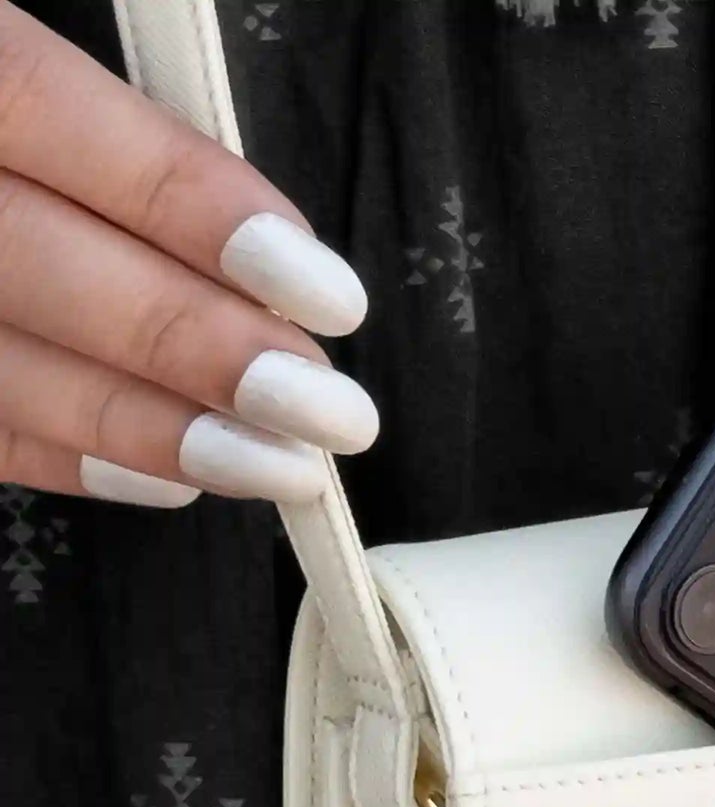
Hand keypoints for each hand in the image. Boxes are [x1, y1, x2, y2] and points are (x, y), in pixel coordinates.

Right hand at [0, 2, 374, 507]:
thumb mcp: (4, 68)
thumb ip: (97, 136)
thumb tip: (257, 259)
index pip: (40, 110)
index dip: (185, 204)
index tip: (327, 292)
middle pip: (26, 256)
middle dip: (195, 345)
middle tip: (331, 411)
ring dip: (151, 429)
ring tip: (281, 468)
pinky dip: (69, 457)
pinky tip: (172, 480)